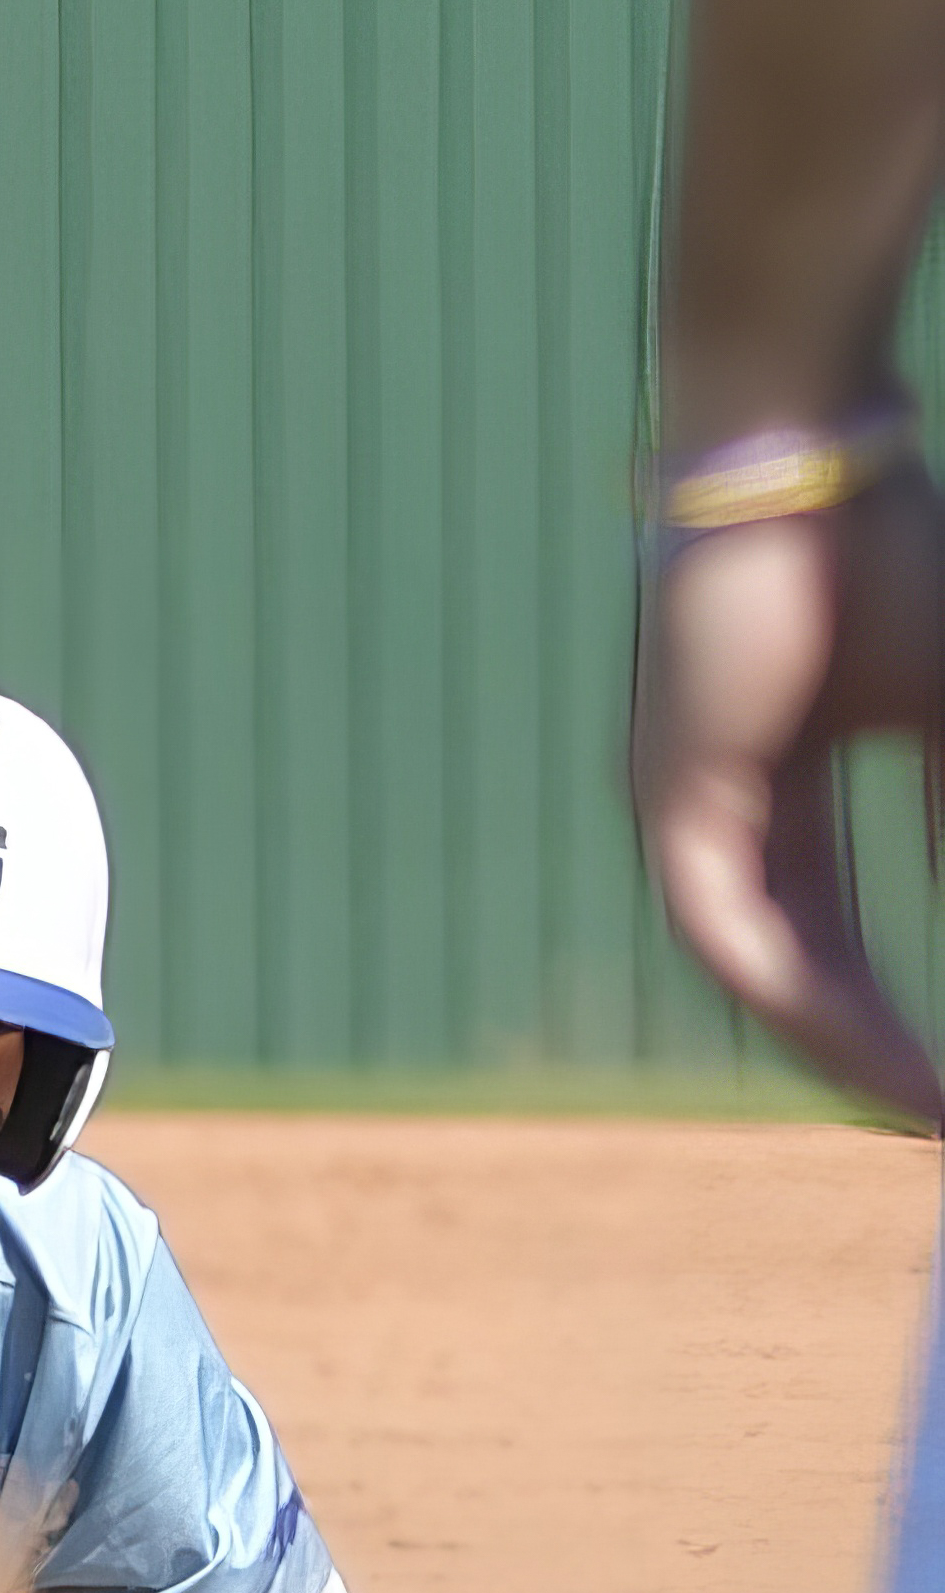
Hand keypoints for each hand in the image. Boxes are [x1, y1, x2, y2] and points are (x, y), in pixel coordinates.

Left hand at [634, 467, 944, 1124]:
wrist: (806, 463)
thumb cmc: (889, 555)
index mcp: (775, 786)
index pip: (835, 935)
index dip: (897, 1013)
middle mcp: (714, 811)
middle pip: (794, 973)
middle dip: (868, 1057)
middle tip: (937, 1130)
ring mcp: (684, 807)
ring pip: (760, 974)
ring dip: (843, 1051)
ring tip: (923, 1114)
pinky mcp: (674, 796)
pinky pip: (733, 933)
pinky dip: (803, 1000)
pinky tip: (869, 1055)